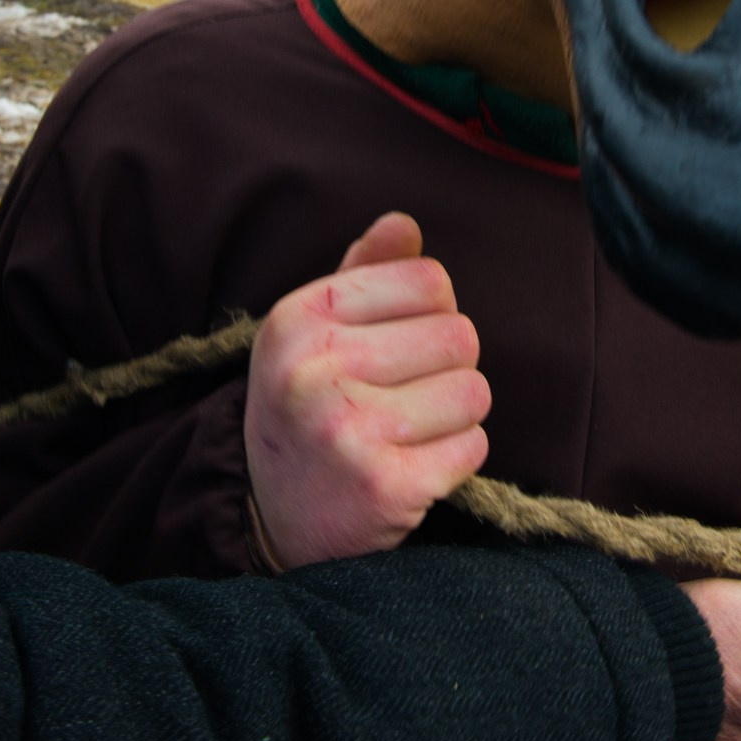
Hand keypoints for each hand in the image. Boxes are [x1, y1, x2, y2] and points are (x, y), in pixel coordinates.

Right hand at [244, 213, 490, 568]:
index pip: (428, 280)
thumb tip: (404, 222)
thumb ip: (363, 273)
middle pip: (458, 335)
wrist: (267, 518)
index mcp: (300, 317)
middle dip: (449, 366)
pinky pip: (472, 447)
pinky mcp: (383, 486)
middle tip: (406, 396)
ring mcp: (348, 430)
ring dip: (456, 416)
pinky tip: (413, 467)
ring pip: (473, 392)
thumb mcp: (315, 332)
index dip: (434, 311)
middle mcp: (316, 369)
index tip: (402, 343)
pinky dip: (456, 459)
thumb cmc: (307, 406)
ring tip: (409, 431)